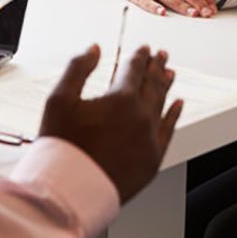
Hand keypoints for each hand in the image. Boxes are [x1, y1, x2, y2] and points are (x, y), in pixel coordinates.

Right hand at [39, 45, 181, 203]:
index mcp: (121, 99)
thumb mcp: (59, 98)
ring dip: (166, 86)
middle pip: (152, 84)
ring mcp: (150, 139)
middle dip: (156, 67)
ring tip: (170, 74)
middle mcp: (141, 116)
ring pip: (163, 105)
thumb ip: (78, 68)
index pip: (135, 70)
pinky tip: (178, 105)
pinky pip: (169, 131)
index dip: (139, 56)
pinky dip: (174, 115)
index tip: (144, 48)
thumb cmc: (62, 145)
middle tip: (161, 55)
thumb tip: (94, 49)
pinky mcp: (152, 159)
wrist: (71, 189)